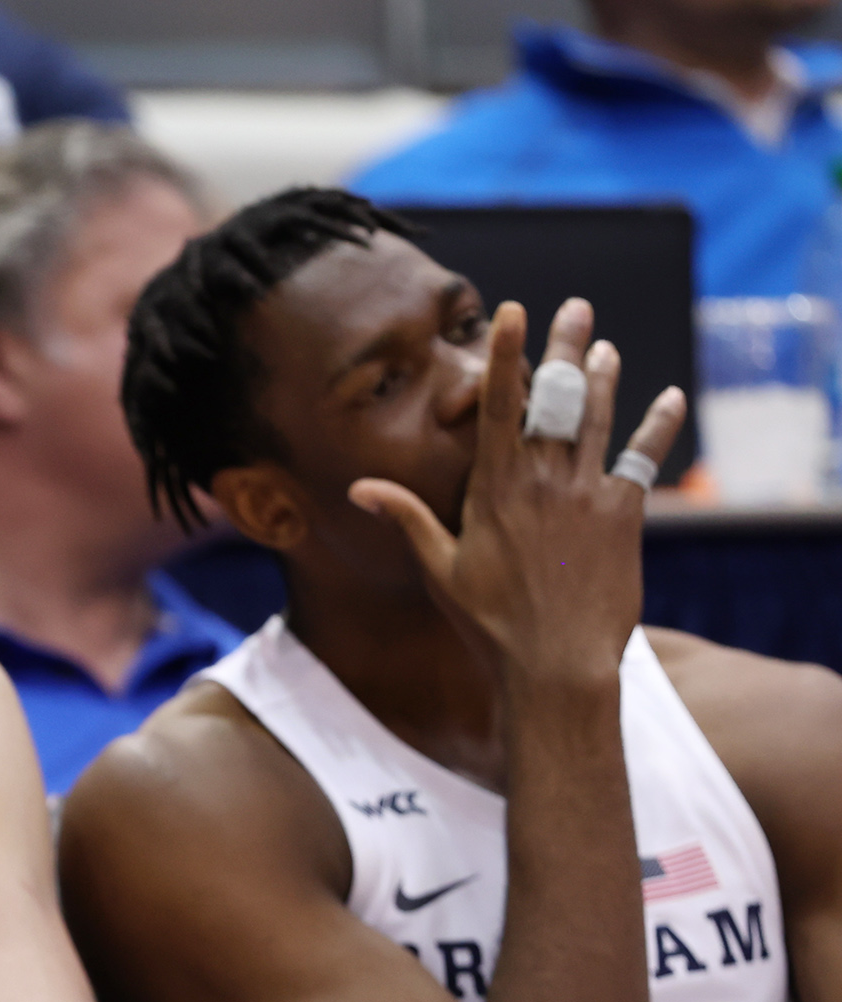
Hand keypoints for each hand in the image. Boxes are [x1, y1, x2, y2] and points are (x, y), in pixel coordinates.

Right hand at [349, 298, 686, 697]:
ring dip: (603, 377)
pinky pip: (644, 459)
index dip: (507, 355)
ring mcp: (587, 494)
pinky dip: (659, 426)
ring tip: (604, 346)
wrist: (555, 665)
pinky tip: (670, 398)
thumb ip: (408, 518)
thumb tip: (360, 488)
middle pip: (556, 399)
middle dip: (563, 347)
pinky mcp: (624, 516)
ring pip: (598, 419)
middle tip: (573, 307)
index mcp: (495, 489)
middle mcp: (543, 481)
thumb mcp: (439, 569)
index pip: (500, 406)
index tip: (514, 312)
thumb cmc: (490, 623)